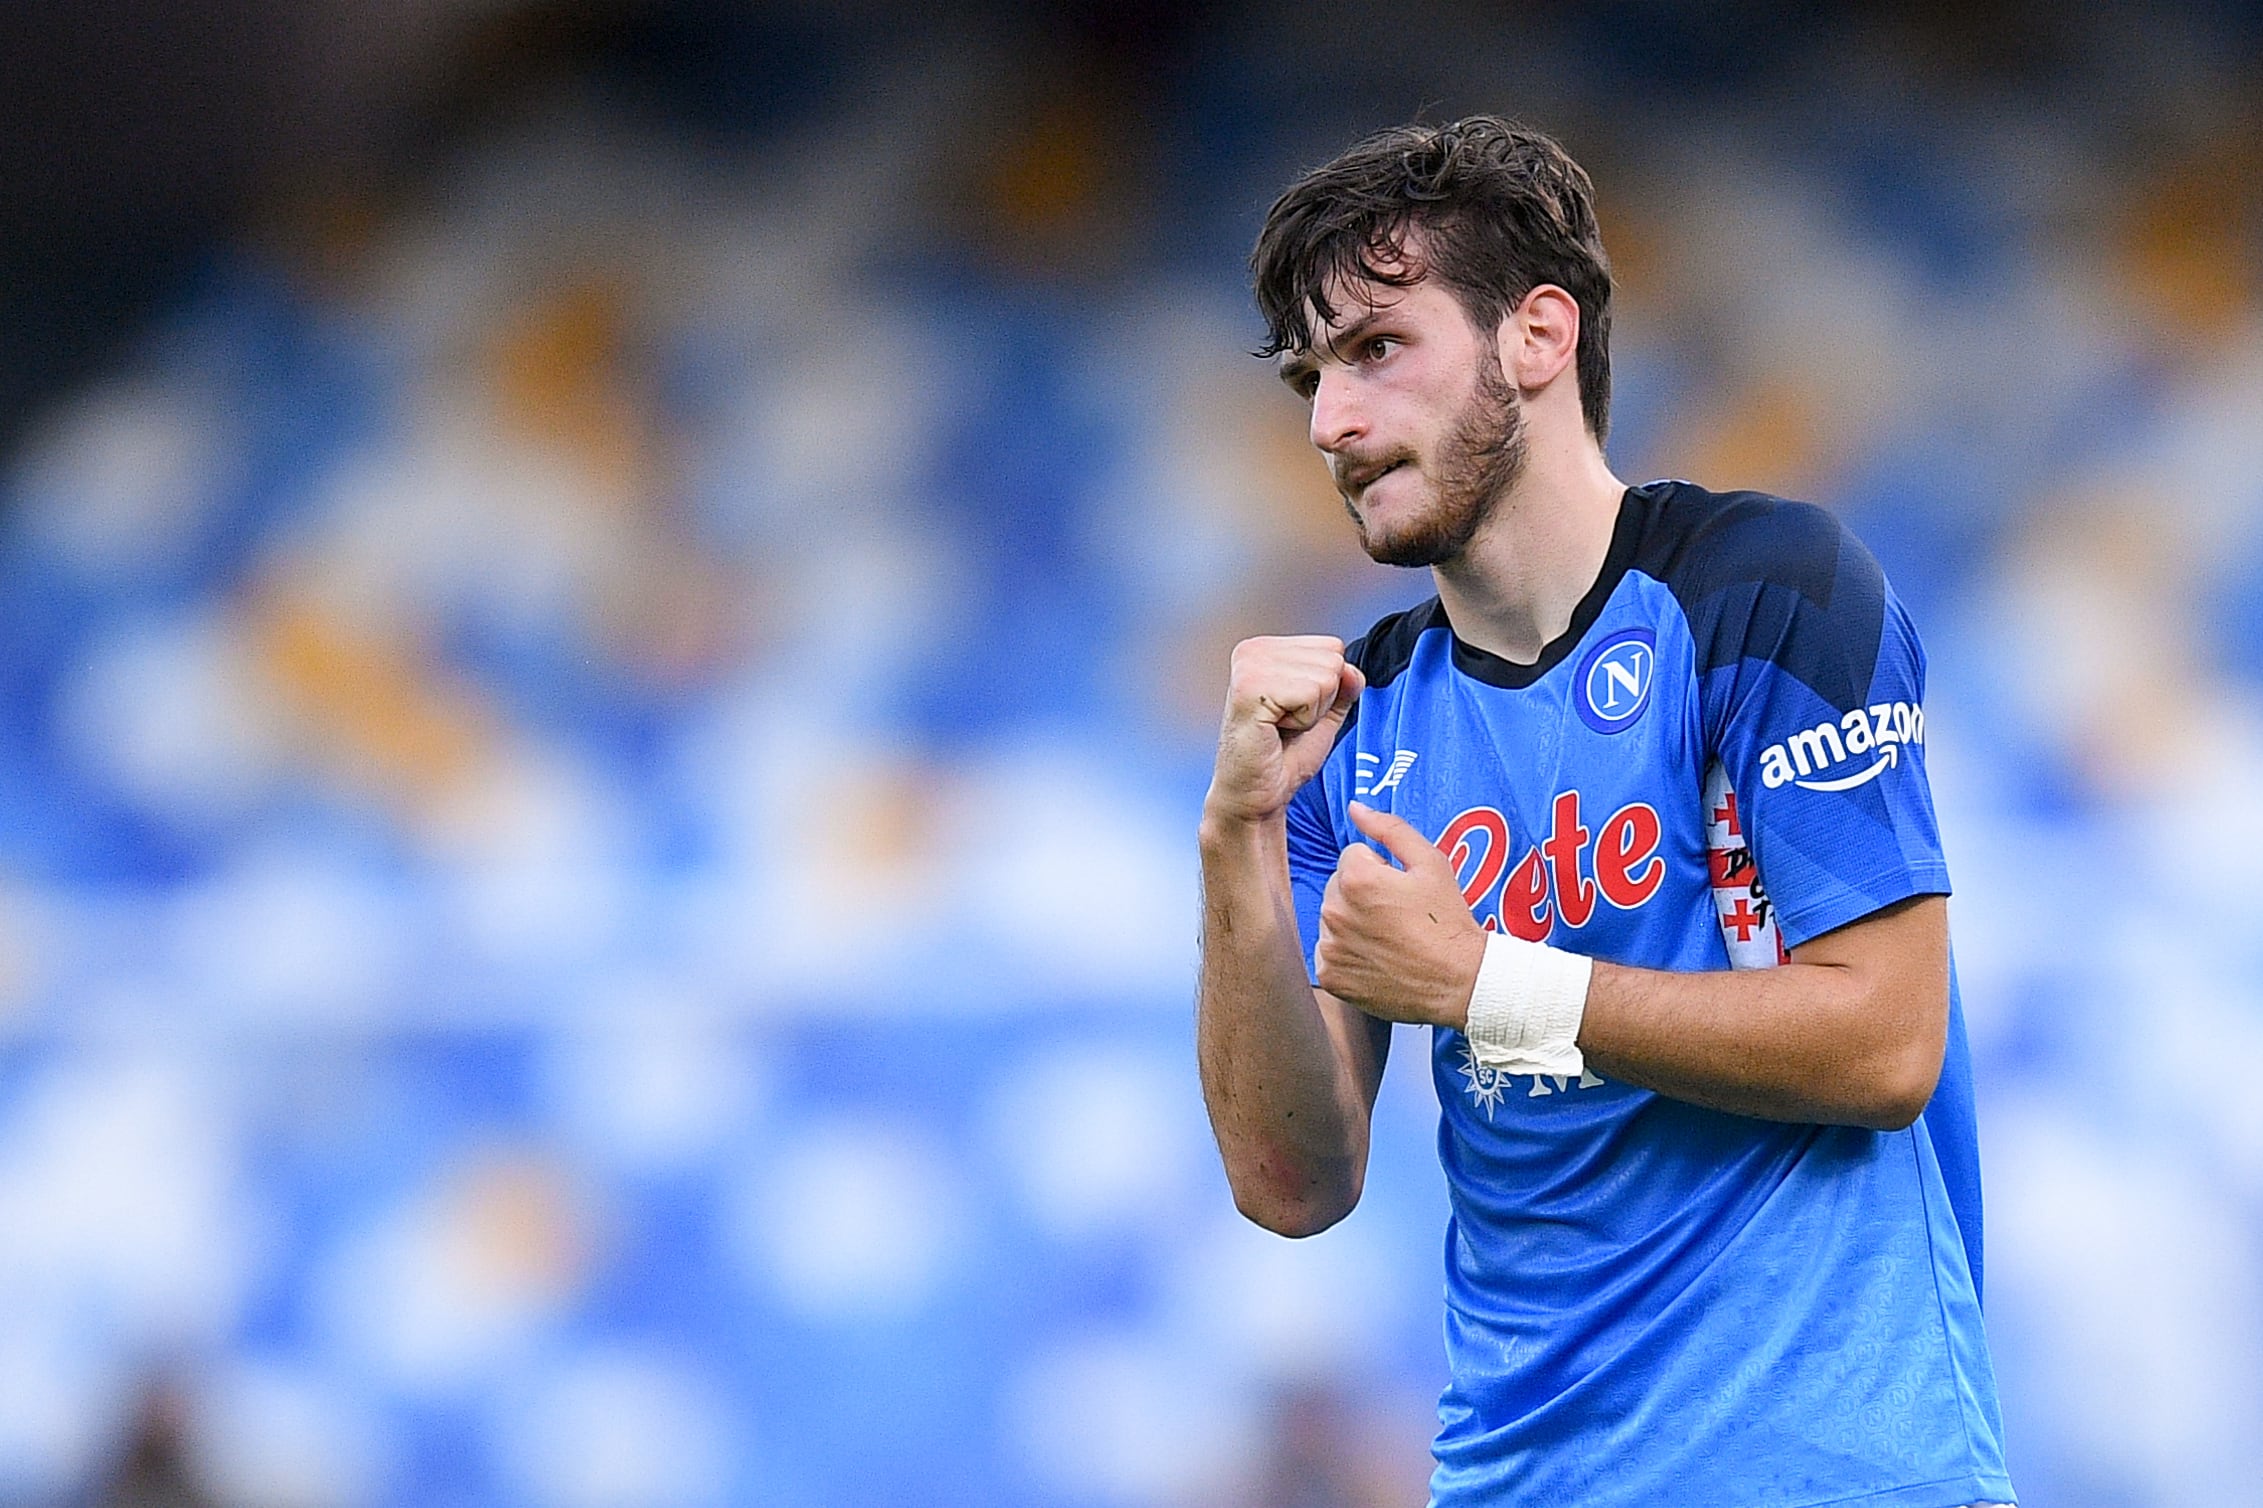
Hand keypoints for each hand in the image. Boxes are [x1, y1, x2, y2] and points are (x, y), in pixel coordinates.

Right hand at [1205, 636, 1364, 824]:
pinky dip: (1303, 720)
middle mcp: (1254, 650)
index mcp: (1267, 649)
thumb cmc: (1281, 758)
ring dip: (1311, 712)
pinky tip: (1276, 730)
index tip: (1295, 712)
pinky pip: (1310, 692)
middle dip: (1321, 700)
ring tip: (1281, 727)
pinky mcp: (1249, 689)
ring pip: (1325, 677)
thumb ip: (1342, 687)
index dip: (1327, 689)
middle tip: (1288, 723)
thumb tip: (1352, 670)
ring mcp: (1249, 667)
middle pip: (1332, 659)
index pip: (1332, 647)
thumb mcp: (1324, 715)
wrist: (1255, 796)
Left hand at [1316, 802, 1485, 1027]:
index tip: (1402, 891)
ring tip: (1389, 938)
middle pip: (1338, 887)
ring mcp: (1330, 947)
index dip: (1381, 870)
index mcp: (1355, 878)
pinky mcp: (1330, 977)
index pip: (1353, 856)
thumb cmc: (1448, 921)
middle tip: (1397, 915)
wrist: (1459, 982)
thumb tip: (1355, 807)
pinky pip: (1330, 954)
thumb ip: (1390, 828)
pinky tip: (1377, 960)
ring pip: (1333, 920)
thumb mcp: (1431, 863)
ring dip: (1353, 923)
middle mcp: (1334, 911)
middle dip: (1362, 894)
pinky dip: (1348, 956)